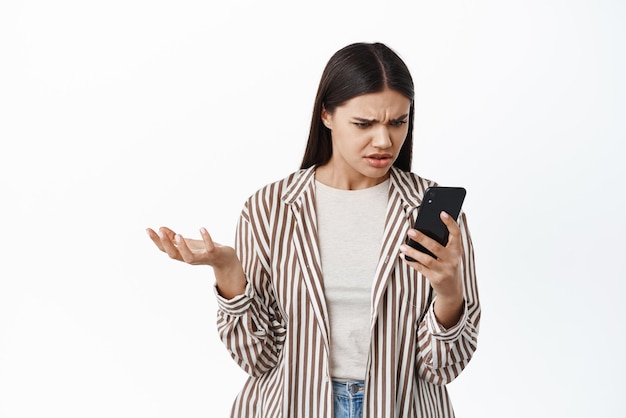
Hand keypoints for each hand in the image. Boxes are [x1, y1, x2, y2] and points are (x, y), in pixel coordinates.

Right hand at [146, 226, 245, 297]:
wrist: (225, 260)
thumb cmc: (204, 251)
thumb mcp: (188, 243)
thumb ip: (174, 238)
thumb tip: (161, 228)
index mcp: (182, 255)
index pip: (165, 249)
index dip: (155, 241)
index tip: (148, 229)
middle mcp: (190, 259)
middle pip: (173, 255)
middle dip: (165, 244)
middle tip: (159, 232)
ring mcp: (202, 258)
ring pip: (189, 258)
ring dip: (183, 247)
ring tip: (178, 235)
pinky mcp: (214, 254)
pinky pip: (210, 248)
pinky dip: (206, 239)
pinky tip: (202, 228)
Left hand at [399, 211, 463, 326]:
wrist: (452, 290)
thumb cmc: (449, 266)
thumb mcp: (451, 255)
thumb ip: (443, 243)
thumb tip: (425, 228)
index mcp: (457, 250)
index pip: (456, 234)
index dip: (450, 223)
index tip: (442, 213)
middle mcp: (453, 260)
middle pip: (436, 247)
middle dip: (422, 239)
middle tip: (410, 231)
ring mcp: (444, 271)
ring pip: (426, 259)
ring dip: (412, 252)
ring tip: (403, 246)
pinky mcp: (436, 279)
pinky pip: (421, 269)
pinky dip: (411, 262)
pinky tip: (404, 256)